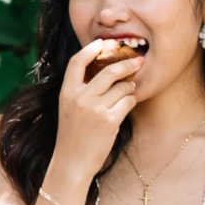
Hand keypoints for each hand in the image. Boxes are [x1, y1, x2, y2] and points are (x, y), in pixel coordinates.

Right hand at [53, 38, 140, 187]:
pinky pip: (128, 101)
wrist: (72, 162)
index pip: (77, 62)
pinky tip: (127, 106)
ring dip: (129, 88)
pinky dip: (131, 101)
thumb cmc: (73, 135)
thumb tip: (104, 70)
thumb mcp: (68, 108)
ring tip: (127, 93)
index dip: (91, 49)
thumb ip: (80, 90)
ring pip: (122, 87)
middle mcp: (79, 98)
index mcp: (66, 92)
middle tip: (138, 61)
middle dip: (127, 64)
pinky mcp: (109, 120)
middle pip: (108, 71)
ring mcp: (95, 109)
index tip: (103, 43)